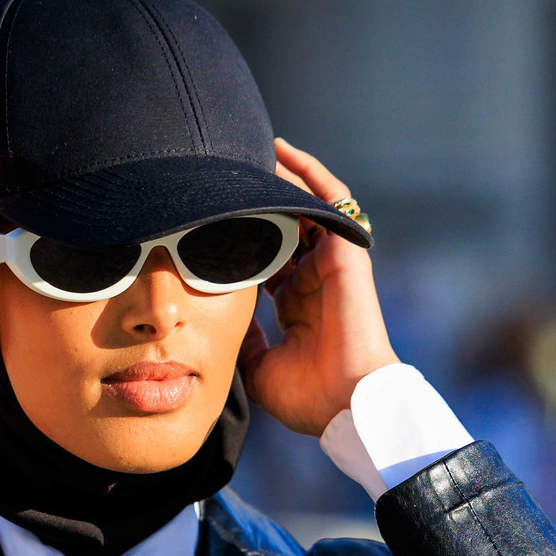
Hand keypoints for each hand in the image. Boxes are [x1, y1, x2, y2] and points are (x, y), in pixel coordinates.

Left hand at [238, 139, 398, 436]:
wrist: (347, 403)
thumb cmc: (310, 397)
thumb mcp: (261, 368)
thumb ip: (245, 339)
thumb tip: (223, 317)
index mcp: (297, 306)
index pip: (267, 260)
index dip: (241, 240)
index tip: (208, 221)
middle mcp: (314, 280)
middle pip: (283, 227)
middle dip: (256, 203)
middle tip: (222, 175)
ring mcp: (331, 263)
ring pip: (303, 207)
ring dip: (277, 179)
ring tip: (244, 153)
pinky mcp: (346, 252)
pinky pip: (330, 200)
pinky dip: (308, 174)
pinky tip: (281, 151)